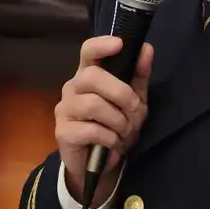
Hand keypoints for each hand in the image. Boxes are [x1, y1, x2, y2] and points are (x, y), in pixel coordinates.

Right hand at [56, 35, 152, 203]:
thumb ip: (139, 75)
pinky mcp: (63, 132)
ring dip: (117, 120)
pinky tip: (113, 143)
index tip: (119, 44)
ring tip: (124, 131)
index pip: (88, 51)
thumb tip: (146, 48)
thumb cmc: (115, 126)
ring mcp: (65, 109)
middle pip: (92, 76)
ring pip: (93, 105)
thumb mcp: (134, 100)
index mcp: (89, 75)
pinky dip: (110, 138)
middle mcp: (73, 87)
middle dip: (120, 92)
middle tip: (134, 108)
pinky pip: (91, 130)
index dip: (101, 45)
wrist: (99, 164)